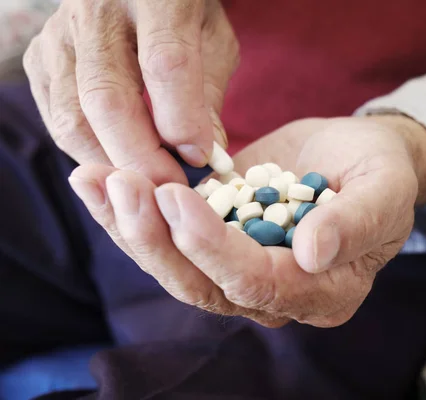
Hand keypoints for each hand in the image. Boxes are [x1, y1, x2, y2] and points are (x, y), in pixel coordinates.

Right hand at [24, 0, 236, 184]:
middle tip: (170, 189)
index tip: (200, 158)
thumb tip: (203, 157)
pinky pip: (58, 121)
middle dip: (141, 159)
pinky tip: (119, 159)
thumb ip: (208, 95)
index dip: (182, 121)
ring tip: (147, 182)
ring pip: (73, 119)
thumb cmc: (184, 11)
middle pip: (106, 100)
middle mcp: (96, 11)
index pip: (164, 65)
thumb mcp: (213, 41)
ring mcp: (59, 35)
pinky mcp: (39, 58)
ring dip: (112, 163)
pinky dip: (90, 151)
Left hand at [69, 116, 425, 326]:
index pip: (260, 284)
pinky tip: (99, 181)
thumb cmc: (380, 172)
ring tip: (96, 180)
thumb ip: (358, 222)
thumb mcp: (385, 188)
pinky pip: (168, 238)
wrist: (356, 157)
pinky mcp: (215, 240)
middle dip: (157, 241)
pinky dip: (131, 213)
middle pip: (205, 287)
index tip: (177, 199)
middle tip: (123, 185)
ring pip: (176, 268)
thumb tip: (311, 253)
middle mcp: (275, 295)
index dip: (215, 249)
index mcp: (323, 293)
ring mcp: (239, 269)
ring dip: (132, 227)